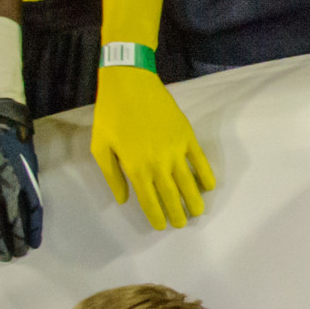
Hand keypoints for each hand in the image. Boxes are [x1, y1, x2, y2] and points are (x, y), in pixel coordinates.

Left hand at [0, 98, 44, 262]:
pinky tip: (35, 239)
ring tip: (20, 253)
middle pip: (0, 227)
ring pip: (18, 220)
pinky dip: (34, 225)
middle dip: (3, 244)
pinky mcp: (30, 179)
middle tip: (6, 257)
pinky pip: (34, 208)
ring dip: (18, 239)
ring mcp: (15, 187)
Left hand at [91, 67, 215, 230]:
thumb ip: (112, 175)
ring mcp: (175, 149)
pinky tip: (208, 186)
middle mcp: (158, 163)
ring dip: (194, 200)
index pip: (149, 200)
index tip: (163, 226)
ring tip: (198, 212)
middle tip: (182, 224)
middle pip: (171, 195)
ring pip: (189, 182)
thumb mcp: (100, 146)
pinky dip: (206, 174)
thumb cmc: (110, 113)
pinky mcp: (187, 135)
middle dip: (177, 213)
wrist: (130, 82)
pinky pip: (200, 160)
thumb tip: (124, 199)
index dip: (157, 216)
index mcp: (135, 167)